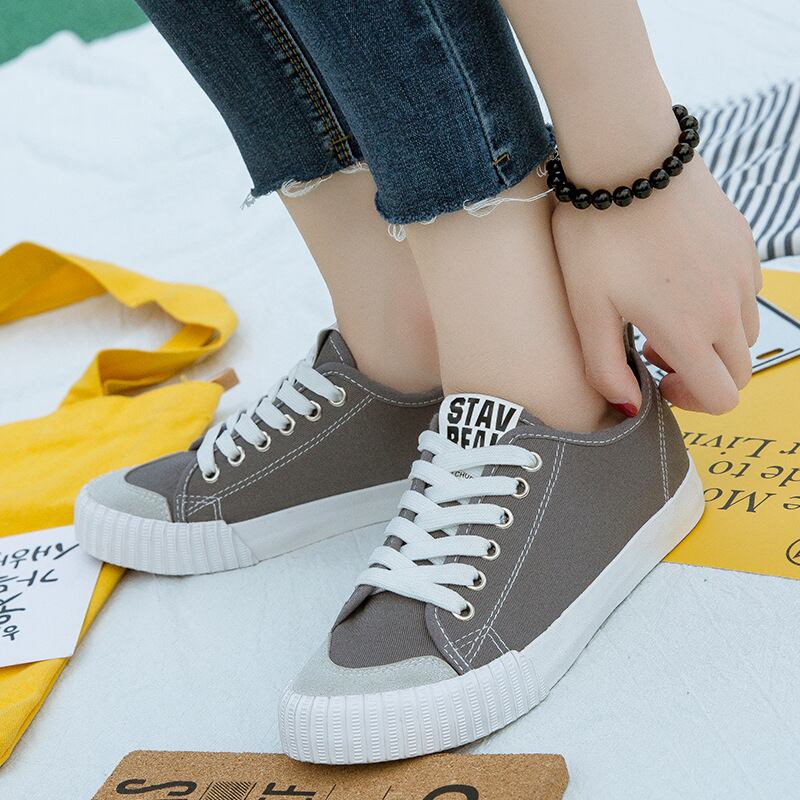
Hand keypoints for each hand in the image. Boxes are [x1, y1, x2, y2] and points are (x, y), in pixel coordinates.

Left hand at [552, 157, 761, 414]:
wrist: (627, 158)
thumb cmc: (597, 236)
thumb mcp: (586, 309)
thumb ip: (605, 368)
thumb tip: (629, 406)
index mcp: (688, 330)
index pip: (723, 398)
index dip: (691, 401)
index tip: (657, 377)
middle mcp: (728, 307)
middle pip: (739, 371)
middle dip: (702, 374)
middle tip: (655, 349)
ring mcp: (742, 273)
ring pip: (745, 334)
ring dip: (712, 340)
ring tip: (664, 313)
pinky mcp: (745, 245)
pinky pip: (747, 293)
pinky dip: (721, 304)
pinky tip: (679, 281)